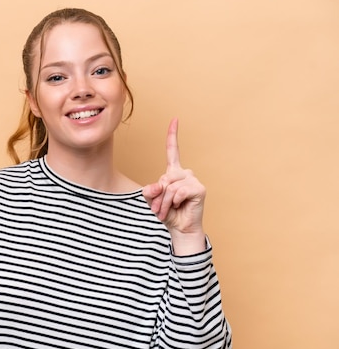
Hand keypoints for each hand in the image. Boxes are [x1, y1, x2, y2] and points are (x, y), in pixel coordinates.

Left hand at [143, 119, 205, 251]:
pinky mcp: (199, 188)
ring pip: (170, 186)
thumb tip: (156, 186)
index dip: (173, 136)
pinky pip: (179, 191)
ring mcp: (193, 180)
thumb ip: (150, 192)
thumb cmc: (168, 213)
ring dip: (165, 202)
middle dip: (158, 196)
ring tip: (167, 211)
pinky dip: (175, 201)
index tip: (175, 119)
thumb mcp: (153, 201)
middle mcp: (185, 173)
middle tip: (159, 209)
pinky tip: (180, 206)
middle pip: (164, 178)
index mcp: (173, 173)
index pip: (173, 151)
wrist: (180, 229)